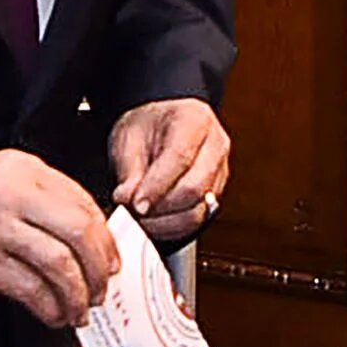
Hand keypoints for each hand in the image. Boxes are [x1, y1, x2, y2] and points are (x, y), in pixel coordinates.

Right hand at [0, 151, 117, 327]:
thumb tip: (87, 233)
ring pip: (59, 264)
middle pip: (79, 231)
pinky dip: (50, 306)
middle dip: (100, 266)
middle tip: (103, 285)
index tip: (111, 258)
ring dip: (78, 293)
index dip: (105, 238)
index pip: (83, 203)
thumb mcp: (2, 176)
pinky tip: (54, 313)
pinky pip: (30, 289)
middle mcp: (13, 196)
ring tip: (80, 307)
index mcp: (24, 170)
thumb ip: (44, 197)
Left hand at [109, 98, 229, 243]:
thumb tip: (128, 200)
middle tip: (133, 212)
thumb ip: (129, 171)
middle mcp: (216, 145)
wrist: (158, 129)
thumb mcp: (127, 138)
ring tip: (140, 218)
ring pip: (199, 209)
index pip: (180, 157)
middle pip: (195, 187)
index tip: (135, 203)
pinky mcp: (215, 194)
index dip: (156, 185)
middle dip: (161, 207)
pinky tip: (153, 223)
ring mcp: (220, 172)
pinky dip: (173, 228)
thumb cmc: (145, 128)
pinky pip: (198, 220)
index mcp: (195, 118)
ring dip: (166, 221)